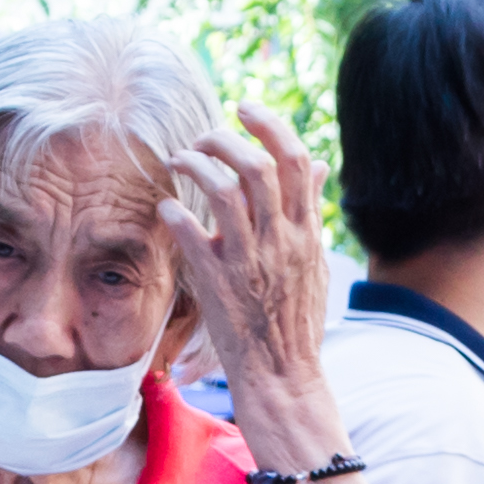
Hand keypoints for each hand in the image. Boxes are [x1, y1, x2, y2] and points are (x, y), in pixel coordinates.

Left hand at [161, 108, 346, 458]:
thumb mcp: (314, 261)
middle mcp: (281, 239)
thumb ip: (310, 211)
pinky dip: (174, 212)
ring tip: (179, 161)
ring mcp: (250, 260)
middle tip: (202, 138)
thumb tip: (317, 167)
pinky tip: (166, 208)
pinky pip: (191, 233)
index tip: (244, 107)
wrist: (282, 375)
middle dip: (224, 139)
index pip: (296, 159)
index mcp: (306, 230)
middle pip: (257, 165)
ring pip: (224, 190)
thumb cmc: (295, 319)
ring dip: (196, 165)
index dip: (269, 124)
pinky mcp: (218, 282)